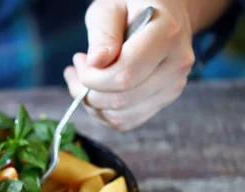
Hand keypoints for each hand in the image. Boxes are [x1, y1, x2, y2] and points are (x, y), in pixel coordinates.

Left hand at [64, 0, 195, 130]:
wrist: (165, 10)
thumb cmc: (133, 4)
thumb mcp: (111, 5)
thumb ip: (103, 34)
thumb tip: (96, 63)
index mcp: (166, 36)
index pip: (124, 76)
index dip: (92, 78)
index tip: (79, 60)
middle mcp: (176, 65)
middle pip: (121, 100)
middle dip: (86, 92)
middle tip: (75, 69)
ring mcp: (173, 86)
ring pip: (120, 116)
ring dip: (91, 104)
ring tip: (83, 78)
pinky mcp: (163, 100)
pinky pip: (125, 121)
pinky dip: (102, 113)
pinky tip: (95, 92)